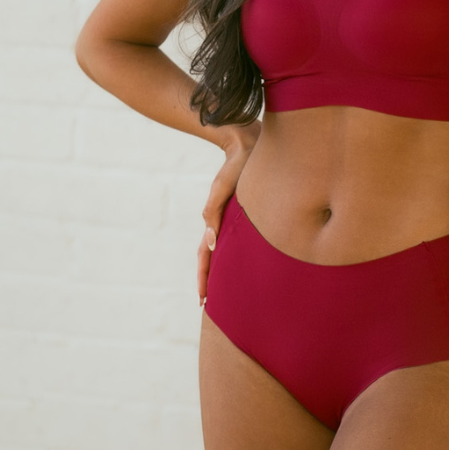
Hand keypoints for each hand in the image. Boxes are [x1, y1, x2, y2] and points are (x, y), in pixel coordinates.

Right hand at [197, 124, 259, 305]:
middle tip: (208, 305)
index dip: (204, 280)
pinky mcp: (243, 214)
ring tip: (221, 292)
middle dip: (209, 282)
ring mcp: (231, 220)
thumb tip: (211, 243)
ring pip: (222, 253)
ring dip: (220, 272)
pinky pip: (235, 241)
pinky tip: (238, 266)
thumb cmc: (236, 167)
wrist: (246, 145)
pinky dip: (232, 257)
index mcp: (215, 222)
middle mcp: (222, 224)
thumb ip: (213, 214)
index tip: (202, 301)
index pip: (206, 258)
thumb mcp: (222, 190)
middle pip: (211, 260)